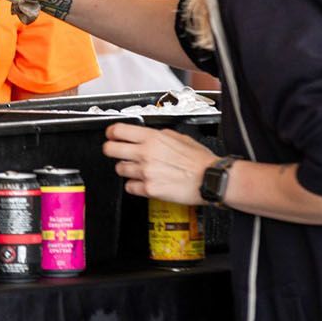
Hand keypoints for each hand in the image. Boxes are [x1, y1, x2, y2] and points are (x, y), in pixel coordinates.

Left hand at [102, 123, 219, 205]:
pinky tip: (143, 182)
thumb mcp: (180, 137)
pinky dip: (134, 185)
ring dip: (125, 169)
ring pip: (119, 169)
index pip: (119, 130)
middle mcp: (146, 154)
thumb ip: (160, 135)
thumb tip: (148, 135)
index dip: (111, 132)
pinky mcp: (149, 189)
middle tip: (114, 151)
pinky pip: (129, 187)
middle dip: (110, 149)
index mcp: (153, 138)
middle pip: (110, 149)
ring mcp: (146, 173)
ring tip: (137, 169)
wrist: (210, 179)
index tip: (111, 135)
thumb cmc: (200, 160)